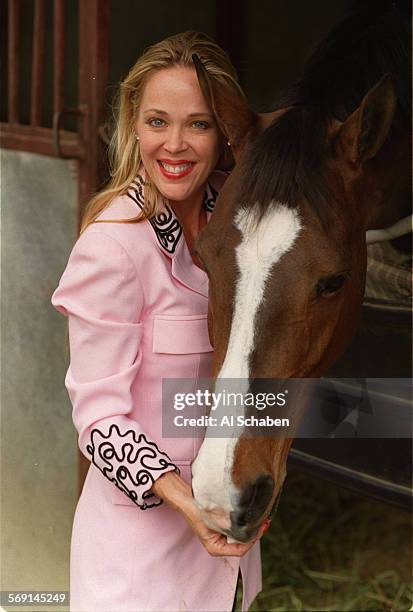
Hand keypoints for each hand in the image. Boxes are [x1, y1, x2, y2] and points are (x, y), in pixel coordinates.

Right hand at [151, 471, 268, 556]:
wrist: (186, 498)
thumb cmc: (197, 510)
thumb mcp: (217, 520)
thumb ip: (234, 527)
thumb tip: (251, 526)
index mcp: (216, 549)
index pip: (240, 550)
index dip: (253, 539)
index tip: (261, 526)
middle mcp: (219, 545)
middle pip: (242, 543)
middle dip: (254, 532)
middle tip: (265, 520)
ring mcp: (221, 536)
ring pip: (241, 534)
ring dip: (250, 526)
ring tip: (260, 516)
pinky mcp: (222, 527)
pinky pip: (238, 527)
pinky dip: (244, 521)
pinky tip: (250, 513)